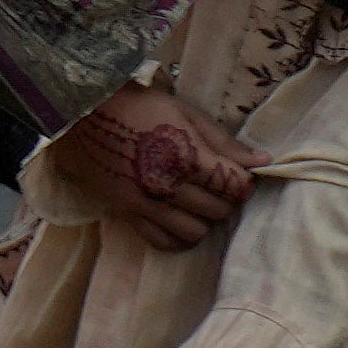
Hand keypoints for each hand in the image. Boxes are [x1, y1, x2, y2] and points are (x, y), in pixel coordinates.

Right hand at [43, 85, 263, 251]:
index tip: (236, 174)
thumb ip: (224, 142)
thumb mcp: (187, 114)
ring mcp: (145, 202)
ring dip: (202, 220)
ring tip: (195, 203)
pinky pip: (160, 241)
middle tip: (215, 186)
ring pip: (194, 231)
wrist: (84, 111)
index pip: (236, 186)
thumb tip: (262, 161)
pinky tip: (177, 220)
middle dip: (225, 199)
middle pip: (219, 210)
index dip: (243, 181)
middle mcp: (169, 185)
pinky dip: (176, 237)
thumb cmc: (140, 105)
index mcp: (189, 158)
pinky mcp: (125, 211)